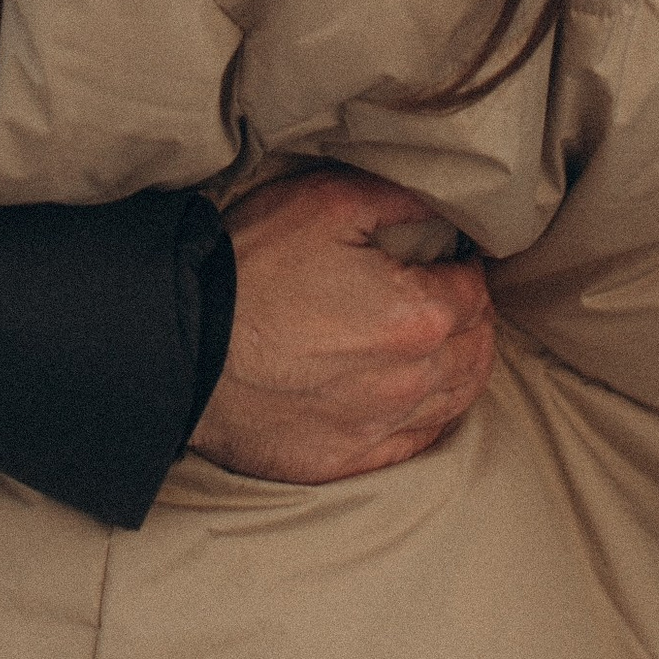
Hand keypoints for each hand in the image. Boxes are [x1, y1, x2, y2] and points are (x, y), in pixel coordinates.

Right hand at [189, 167, 496, 482]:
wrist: (183, 343)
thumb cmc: (252, 265)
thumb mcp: (326, 202)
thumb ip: (399, 199)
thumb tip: (446, 207)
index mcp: (418, 315)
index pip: (474, 291)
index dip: (466, 268)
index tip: (453, 258)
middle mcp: (411, 380)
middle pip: (475, 349)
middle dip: (470, 317)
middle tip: (452, 296)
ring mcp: (379, 427)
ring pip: (454, 400)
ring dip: (460, 367)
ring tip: (446, 344)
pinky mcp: (345, 459)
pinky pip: (414, 443)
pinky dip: (428, 416)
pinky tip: (419, 397)